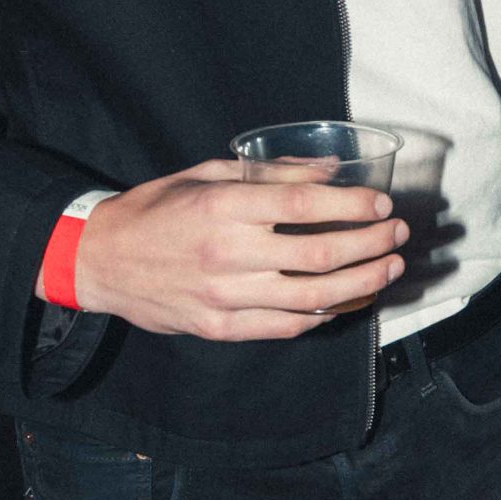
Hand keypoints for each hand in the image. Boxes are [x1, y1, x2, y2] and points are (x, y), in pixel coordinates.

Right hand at [68, 160, 408, 338]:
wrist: (102, 260)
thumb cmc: (157, 209)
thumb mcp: (208, 175)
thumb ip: (270, 174)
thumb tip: (329, 171)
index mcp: (224, 208)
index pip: (305, 207)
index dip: (352, 207)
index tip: (382, 205)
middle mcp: (228, 254)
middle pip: (320, 255)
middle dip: (371, 245)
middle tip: (398, 235)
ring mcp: (225, 298)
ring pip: (312, 298)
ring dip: (361, 285)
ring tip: (387, 270)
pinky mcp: (221, 328)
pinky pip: (286, 326)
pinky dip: (324, 315)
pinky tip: (347, 301)